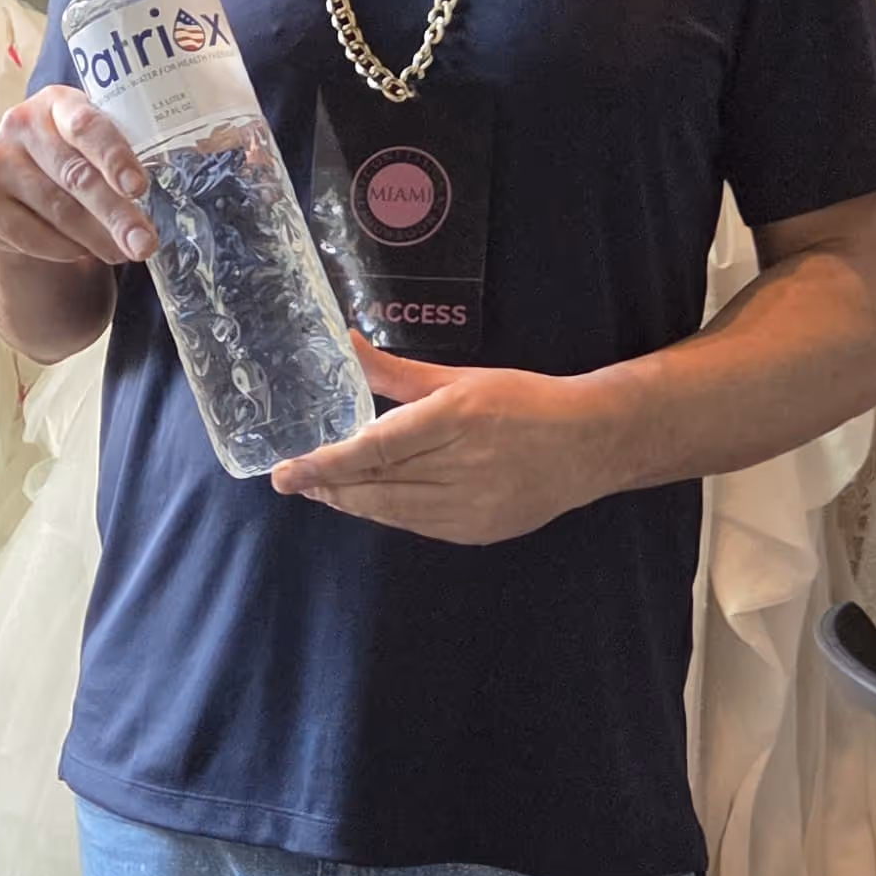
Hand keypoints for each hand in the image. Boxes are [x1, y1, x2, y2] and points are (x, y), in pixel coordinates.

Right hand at [0, 85, 156, 268]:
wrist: (18, 197)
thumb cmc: (71, 166)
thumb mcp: (93, 151)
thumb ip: (118, 162)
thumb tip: (160, 198)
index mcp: (58, 102)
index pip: (88, 126)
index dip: (115, 157)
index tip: (138, 188)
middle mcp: (20, 123)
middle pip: (76, 176)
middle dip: (116, 214)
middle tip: (144, 243)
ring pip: (58, 210)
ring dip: (97, 238)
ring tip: (124, 252)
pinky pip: (33, 235)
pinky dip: (66, 249)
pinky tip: (82, 250)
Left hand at [269, 339, 627, 545]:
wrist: (588, 445)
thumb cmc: (523, 400)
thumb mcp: (459, 378)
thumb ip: (396, 371)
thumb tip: (346, 343)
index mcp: (456, 418)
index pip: (375, 449)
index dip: (325, 464)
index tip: (287, 472)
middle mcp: (462, 466)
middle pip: (377, 485)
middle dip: (329, 485)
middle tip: (293, 480)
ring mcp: (471, 506)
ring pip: (391, 511)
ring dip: (351, 501)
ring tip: (322, 489)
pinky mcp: (477, 532)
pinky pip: (416, 524)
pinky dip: (387, 512)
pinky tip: (369, 499)